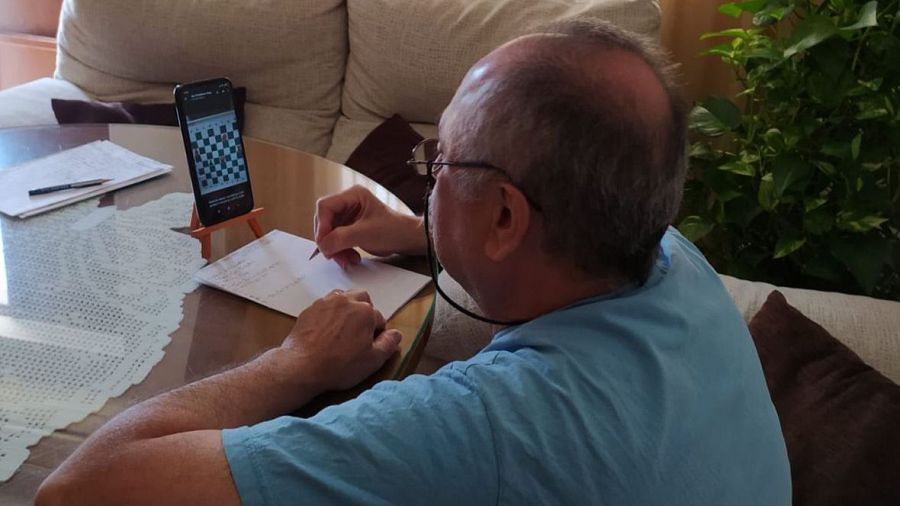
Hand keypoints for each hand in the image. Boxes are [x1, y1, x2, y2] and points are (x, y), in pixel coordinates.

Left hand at [280, 289, 401, 391]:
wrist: (302, 366)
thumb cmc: (340, 365)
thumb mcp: (372, 360)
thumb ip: (389, 344)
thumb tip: (397, 333)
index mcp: (365, 311)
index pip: (379, 318)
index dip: (377, 332)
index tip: (370, 345)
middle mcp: (346, 300)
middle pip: (362, 299)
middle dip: (364, 311)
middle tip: (359, 332)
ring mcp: (326, 302)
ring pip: (343, 298)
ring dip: (347, 309)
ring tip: (343, 329)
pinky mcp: (310, 309)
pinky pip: (325, 306)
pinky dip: (329, 314)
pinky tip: (326, 331)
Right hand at [314, 185, 425, 267]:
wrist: (406, 240)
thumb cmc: (393, 230)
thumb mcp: (365, 233)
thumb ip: (341, 238)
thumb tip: (322, 246)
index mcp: (352, 195)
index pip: (325, 206)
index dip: (321, 225)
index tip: (324, 243)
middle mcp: (348, 203)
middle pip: (325, 221)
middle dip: (328, 240)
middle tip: (332, 255)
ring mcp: (348, 216)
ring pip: (329, 233)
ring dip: (335, 249)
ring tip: (347, 261)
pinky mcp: (349, 229)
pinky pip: (336, 240)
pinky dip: (341, 251)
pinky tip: (351, 258)